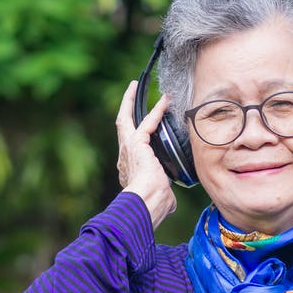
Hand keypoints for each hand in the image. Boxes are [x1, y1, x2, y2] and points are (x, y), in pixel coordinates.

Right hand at [116, 80, 176, 228]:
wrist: (145, 203)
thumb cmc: (152, 205)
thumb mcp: (161, 199)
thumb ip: (164, 195)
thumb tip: (170, 200)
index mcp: (130, 172)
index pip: (133, 152)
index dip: (138, 140)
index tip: (143, 134)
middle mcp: (124, 159)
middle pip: (122, 129)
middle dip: (125, 110)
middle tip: (129, 95)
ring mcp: (127, 150)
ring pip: (125, 120)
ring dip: (130, 102)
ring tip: (135, 86)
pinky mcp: (135, 143)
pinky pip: (145, 122)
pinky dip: (155, 110)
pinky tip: (164, 100)